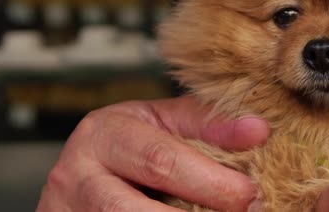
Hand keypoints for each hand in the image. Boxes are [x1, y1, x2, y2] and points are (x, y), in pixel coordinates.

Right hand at [36, 95, 269, 211]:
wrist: (82, 174)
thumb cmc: (129, 145)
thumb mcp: (159, 124)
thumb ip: (205, 125)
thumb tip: (259, 130)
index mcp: (104, 133)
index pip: (160, 159)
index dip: (210, 181)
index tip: (250, 193)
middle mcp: (77, 174)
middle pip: (138, 209)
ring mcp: (69, 209)